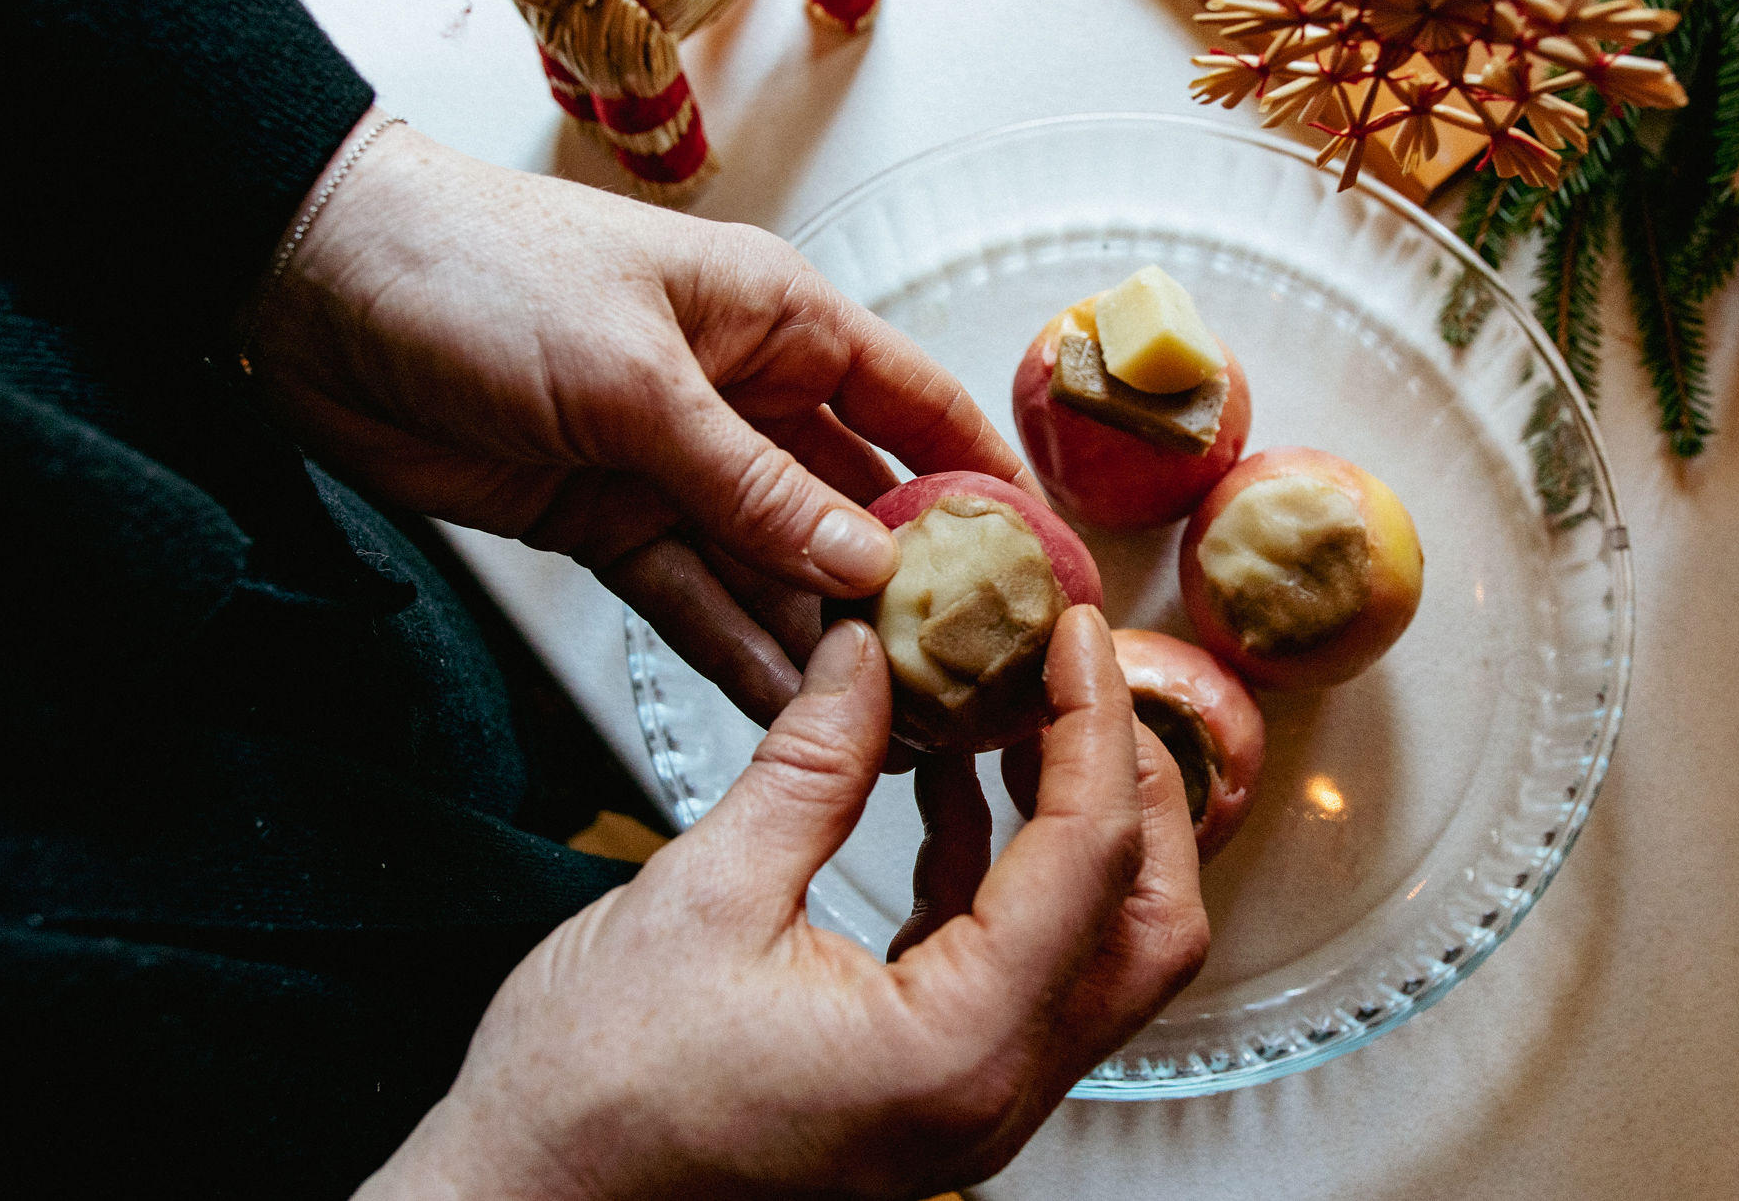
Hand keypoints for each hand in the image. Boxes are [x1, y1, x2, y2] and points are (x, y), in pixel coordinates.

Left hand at [250, 109, 1030, 724]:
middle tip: (968, 677)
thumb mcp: (637, 377)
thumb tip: (867, 564)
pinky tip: (789, 706)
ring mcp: (678, 466)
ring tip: (895, 722)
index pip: (915, 405)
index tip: (1041, 563)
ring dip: (826, 637)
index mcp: (778, 322)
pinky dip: (735, 648)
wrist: (312, 290)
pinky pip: (693, 596)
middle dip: (909, 589)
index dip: (986, 482)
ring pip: (778, 568)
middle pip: (855, 506)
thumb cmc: (483, 273)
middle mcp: (746, 397)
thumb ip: (752, 483)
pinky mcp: (610, 522)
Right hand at [356, 607, 1207, 1199]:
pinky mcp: (930, 1091)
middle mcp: (990, 1095)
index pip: (1089, 862)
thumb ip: (813, 763)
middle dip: (1132, 790)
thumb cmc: (592, 1093)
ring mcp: (968, 1105)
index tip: (1076, 633)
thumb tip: (870, 650)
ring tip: (1022, 714)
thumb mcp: (705, 893)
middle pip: (1146, 925)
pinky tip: (951, 792)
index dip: (1095, 726)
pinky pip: (1018, 970)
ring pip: (1098, 951)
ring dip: (1077, 827)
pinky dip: (1007, 873)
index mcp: (953, 1051)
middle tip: (1081, 679)